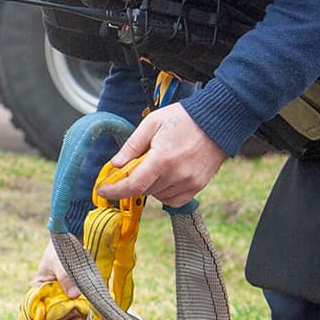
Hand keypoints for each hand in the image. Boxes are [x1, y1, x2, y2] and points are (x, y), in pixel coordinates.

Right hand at [33, 242, 86, 319]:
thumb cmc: (61, 249)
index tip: (69, 316)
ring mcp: (64, 305)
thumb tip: (73, 294)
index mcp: (40, 293)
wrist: (72, 240)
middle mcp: (51, 302)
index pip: (43, 316)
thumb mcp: (60, 261)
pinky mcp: (77, 305)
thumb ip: (65, 277)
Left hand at [97, 102, 224, 206]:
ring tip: (154, 165)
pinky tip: (164, 177)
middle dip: (131, 182)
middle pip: (144, 190)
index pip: (134, 184)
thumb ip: (132, 145)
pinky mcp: (198, 186)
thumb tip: (115, 165)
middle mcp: (177, 174)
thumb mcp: (152, 123)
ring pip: (157, 195)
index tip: (102, 190)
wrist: (217, 120)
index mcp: (163, 158)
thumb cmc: (182, 119)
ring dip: (148, 186)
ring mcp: (190, 182)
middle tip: (130, 167)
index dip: (115, 190)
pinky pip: (173, 200)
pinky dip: (163, 193)